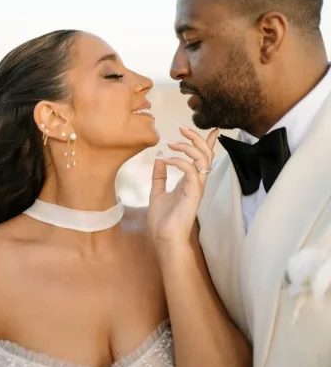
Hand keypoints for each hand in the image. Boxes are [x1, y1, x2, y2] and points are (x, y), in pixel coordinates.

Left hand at [148, 125, 217, 245]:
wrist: (164, 238)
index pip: (202, 158)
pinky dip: (178, 161)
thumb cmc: (162, 220)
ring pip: (202, 158)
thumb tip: (159, 159)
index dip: (207, 142)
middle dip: (196, 138)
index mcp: (190, 181)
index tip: (211, 129)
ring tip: (171, 143)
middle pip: (205, 154)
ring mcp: (197, 187)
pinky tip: (166, 160)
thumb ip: (159, 176)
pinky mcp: (194, 192)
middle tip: (182, 128)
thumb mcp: (157, 192)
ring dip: (187, 146)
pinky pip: (190, 169)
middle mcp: (197, 182)